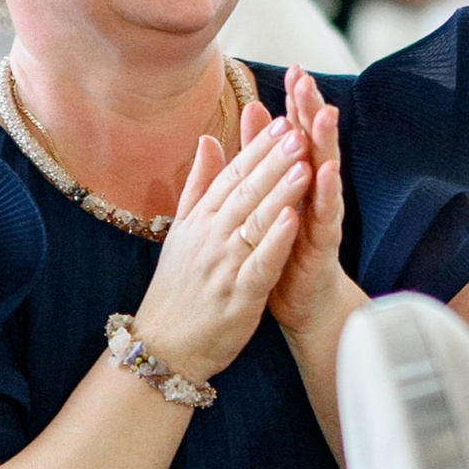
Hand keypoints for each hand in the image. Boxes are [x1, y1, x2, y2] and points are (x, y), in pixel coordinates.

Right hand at [130, 118, 311, 384]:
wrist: (164, 345)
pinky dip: (276, 240)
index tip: (282, 122)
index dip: (259, 148)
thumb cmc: (178, 288)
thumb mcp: (183, 230)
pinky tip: (294, 218)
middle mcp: (211, 237)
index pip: (233, 175)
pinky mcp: (238, 295)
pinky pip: (260, 263)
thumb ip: (200, 184)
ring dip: (281, 190)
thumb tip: (209, 140)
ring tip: (304, 162)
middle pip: (247, 191)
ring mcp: (223, 265)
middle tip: (299, 130)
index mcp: (201, 220)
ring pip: (256, 221)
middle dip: (275, 159)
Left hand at [251, 69, 360, 356]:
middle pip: (315, 145)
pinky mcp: (324, 246)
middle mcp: (315, 194)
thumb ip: (260, 156)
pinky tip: (324, 171)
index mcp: (298, 182)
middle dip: (311, 112)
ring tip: (323, 114)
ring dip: (325, 144)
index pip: (297, 135)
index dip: (296, 104)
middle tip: (307, 80)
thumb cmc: (284, 249)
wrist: (303, 304)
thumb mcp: (267, 199)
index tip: (293, 70)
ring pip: (326, 173)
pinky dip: (326, 193)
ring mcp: (323, 218)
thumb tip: (255, 108)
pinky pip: (326, 216)